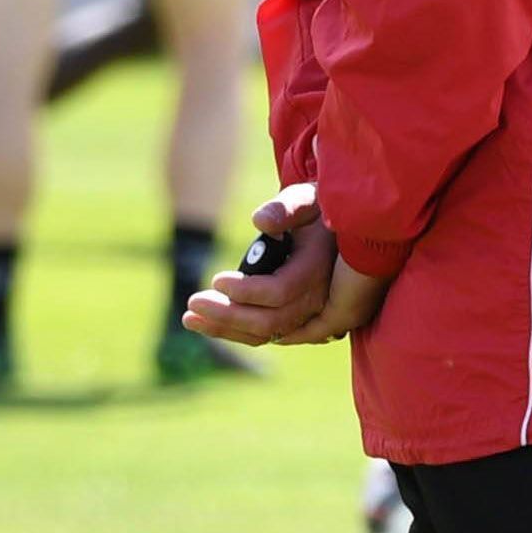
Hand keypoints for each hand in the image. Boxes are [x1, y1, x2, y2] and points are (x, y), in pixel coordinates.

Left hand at [182, 184, 387, 347]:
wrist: (341, 227)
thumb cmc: (318, 207)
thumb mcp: (306, 197)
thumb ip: (286, 207)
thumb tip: (259, 221)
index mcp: (318, 268)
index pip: (280, 292)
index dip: (247, 291)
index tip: (217, 279)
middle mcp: (319, 298)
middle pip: (271, 321)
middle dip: (227, 316)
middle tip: (192, 304)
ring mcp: (312, 314)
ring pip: (268, 334)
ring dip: (226, 330)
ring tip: (190, 320)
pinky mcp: (302, 320)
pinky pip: (270, 334)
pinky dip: (240, 333)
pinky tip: (211, 324)